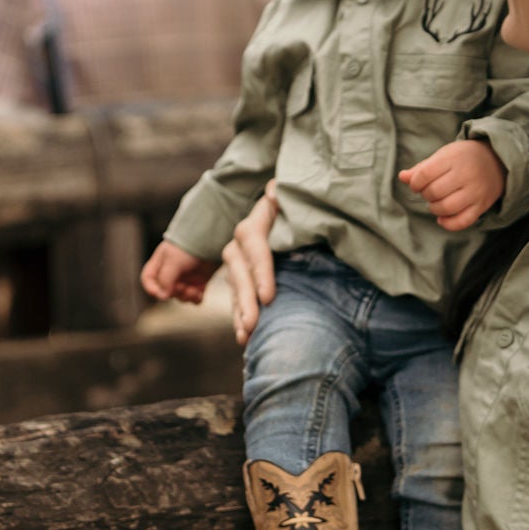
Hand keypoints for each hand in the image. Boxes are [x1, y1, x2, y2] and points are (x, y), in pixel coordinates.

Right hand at [140, 240, 214, 304]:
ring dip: (186, 296)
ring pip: (181, 296)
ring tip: (193, 290)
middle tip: (182, 287)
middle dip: (174, 292)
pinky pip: (195, 297)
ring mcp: (185, 278)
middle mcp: (171, 273)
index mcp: (160, 265)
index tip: (160, 293)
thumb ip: (166, 279)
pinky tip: (199, 292)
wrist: (210, 240)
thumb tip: (162, 296)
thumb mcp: (173, 261)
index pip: (148, 280)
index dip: (151, 288)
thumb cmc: (188, 247)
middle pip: (166, 291)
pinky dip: (196, 298)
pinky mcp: (199, 282)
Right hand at [222, 182, 280, 345]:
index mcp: (253, 226)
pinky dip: (239, 319)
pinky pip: (235, 300)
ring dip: (239, 314)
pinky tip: (244, 338)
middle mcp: (239, 245)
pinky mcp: (238, 280)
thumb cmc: (294, 211)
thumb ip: (285, 199)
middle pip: (240, 274)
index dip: (261, 272)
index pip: (255, 247)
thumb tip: (275, 191)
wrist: (285, 218)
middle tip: (254, 324)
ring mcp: (236, 264)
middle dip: (247, 300)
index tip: (269, 296)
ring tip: (246, 336)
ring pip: (235, 290)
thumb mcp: (290, 203)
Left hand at [399, 139, 506, 231]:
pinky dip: (449, 224)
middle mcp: (466, 174)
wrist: (497, 160)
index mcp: (453, 158)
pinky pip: (463, 221)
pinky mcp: (482, 205)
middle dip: (425, 195)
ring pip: (447, 208)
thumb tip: (402, 177)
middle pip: (434, 192)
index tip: (416, 184)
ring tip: (436, 202)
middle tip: (429, 192)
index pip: (425, 174)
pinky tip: (442, 218)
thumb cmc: (463, 157)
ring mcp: (476, 191)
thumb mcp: (443, 155)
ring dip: (434, 209)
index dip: (415, 183)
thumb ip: (422, 168)